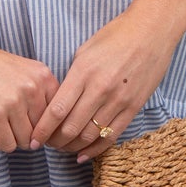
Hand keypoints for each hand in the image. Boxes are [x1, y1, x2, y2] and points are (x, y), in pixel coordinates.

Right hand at [0, 26, 60, 152]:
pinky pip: (7, 144)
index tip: (32, 125)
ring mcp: (13, 101)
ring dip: (13, 139)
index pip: (58, 117)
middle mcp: (32, 88)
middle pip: (41, 131)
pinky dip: (0, 143)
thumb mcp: (26, 73)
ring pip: (25, 140)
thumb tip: (48, 136)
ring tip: (2, 126)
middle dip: (28, 133)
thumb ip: (41, 96)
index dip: (45, 125)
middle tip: (12, 125)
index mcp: (44, 77)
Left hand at [29, 5, 179, 161]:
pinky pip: (111, 136)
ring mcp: (118, 100)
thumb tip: (59, 104)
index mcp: (83, 72)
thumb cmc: (115, 37)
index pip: (57, 110)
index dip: (42, 130)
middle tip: (47, 145)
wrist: (152, 31)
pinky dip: (95, 149)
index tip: (34, 139)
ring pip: (90, 136)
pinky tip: (83, 155)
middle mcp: (100, 89)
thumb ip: (72, 79)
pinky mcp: (133, 107)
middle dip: (54, 141)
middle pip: (71, 128)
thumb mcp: (85, 52)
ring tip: (63, 148)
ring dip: (72, 147)